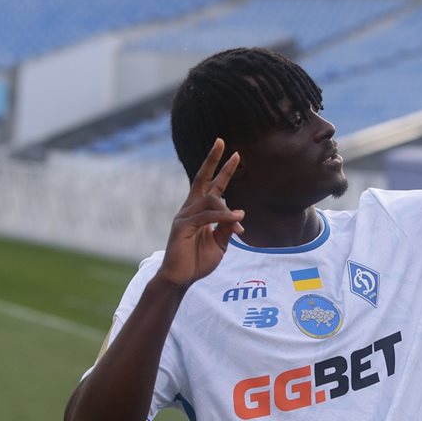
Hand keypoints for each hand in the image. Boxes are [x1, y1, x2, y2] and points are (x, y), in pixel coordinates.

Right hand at [157, 139, 243, 286]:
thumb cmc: (198, 261)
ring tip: (240, 219)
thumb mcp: (220, 243)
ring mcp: (184, 216)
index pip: (211, 185)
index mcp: (199, 211)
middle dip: (213, 160)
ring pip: (210, 201)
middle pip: (201, 178)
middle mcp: (190, 208)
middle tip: (222, 142)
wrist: (181, 279)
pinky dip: (222, 217)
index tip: (234, 153)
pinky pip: (206, 216)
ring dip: (227, 209)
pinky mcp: (182, 226)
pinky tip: (235, 219)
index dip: (222, 169)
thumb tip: (239, 217)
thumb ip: (227, 229)